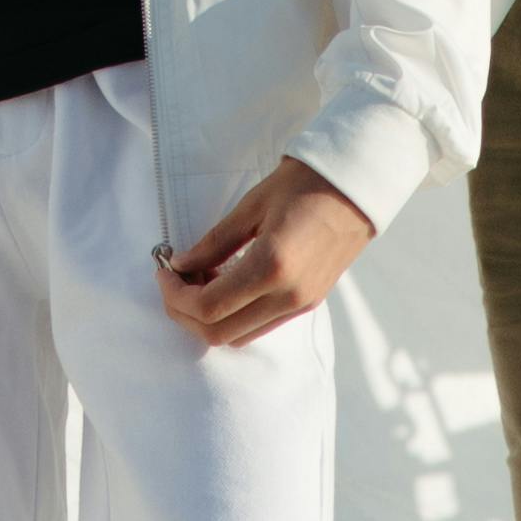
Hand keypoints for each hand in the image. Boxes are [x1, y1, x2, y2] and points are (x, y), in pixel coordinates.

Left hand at [161, 157, 377, 350]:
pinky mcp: (309, 303)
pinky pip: (260, 325)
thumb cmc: (304, 184)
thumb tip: (180, 264)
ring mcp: (301, 305)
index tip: (163, 271)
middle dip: (185, 313)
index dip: (175, 295)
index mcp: (272, 267)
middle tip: (173, 281)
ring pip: (239, 336)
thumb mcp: (251, 207)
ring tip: (199, 279)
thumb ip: (214, 242)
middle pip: (219, 333)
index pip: (208, 307)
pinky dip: (234, 315)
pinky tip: (225, 282)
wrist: (356, 187)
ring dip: (209, 317)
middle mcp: (288, 297)